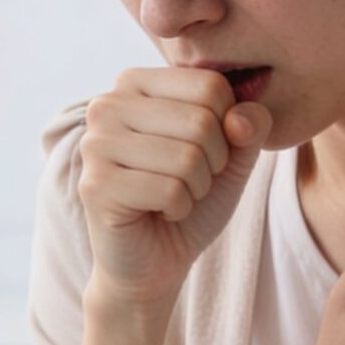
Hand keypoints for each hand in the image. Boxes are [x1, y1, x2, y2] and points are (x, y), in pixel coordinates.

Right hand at [77, 67, 274, 308]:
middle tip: (188, 181)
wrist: (153, 261)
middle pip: (202, 120)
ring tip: (172, 196)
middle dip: (212, 163)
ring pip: (187, 157)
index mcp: (136, 83)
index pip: (211, 85)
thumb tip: (242, 117)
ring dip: (195, 189)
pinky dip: (178, 209)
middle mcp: (107, 105)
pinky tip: (156, 212)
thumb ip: (249, 127)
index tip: (204, 152)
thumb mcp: (232, 157)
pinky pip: (169, 191)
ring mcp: (95, 144)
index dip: (228, 127)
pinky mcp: (95, 185)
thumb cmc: (190, 199)